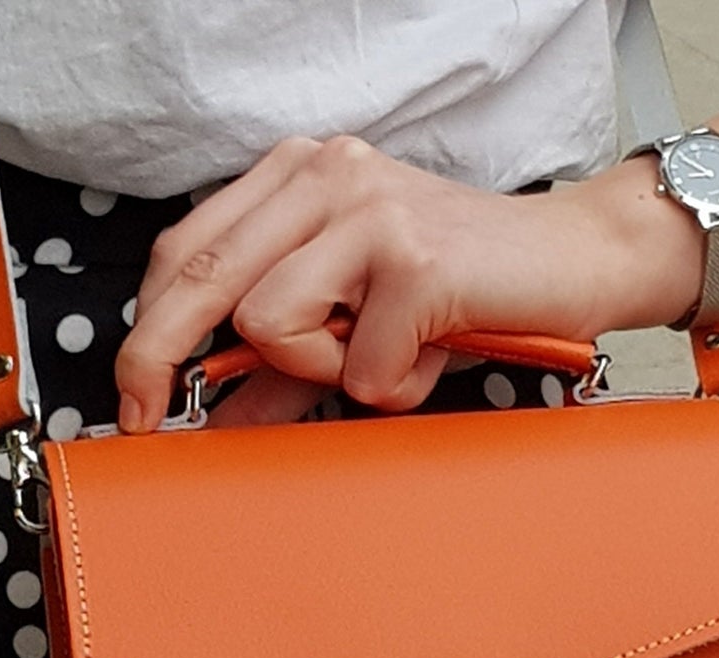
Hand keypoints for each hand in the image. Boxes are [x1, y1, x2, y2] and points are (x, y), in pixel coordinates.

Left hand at [114, 136, 704, 430]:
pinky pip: (358, 368)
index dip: (147, 329)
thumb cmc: (470, 290)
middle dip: (158, 359)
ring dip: (321, 372)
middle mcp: (326, 177)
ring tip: (383, 357)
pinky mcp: (414, 262)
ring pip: (268, 324)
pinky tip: (430, 356)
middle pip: (201, 279)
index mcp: (302, 177)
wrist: (582, 261)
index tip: (136, 396)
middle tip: (147, 418)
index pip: (188, 249)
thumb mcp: (362, 323)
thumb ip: (288, 366)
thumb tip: (217, 419)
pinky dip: (392, 387)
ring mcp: (370, 214)